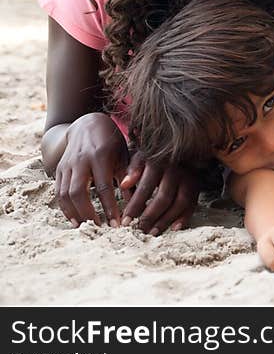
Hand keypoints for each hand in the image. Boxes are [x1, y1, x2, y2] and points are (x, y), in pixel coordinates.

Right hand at [55, 112, 127, 226]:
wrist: (86, 124)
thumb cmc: (111, 141)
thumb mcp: (124, 153)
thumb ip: (129, 174)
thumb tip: (135, 200)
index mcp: (100, 155)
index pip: (104, 186)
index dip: (110, 207)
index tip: (117, 223)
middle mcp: (80, 160)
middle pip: (78, 192)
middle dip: (88, 213)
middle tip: (100, 229)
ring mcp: (66, 165)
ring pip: (64, 194)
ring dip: (74, 214)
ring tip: (86, 228)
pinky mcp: (58, 170)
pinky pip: (58, 192)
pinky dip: (65, 208)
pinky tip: (75, 219)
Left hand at [119, 153, 199, 234]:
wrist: (181, 150)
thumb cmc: (155, 159)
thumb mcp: (142, 158)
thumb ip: (133, 170)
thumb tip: (124, 185)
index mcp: (159, 163)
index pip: (146, 188)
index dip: (135, 206)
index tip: (126, 221)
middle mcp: (176, 171)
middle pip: (164, 198)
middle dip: (150, 216)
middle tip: (140, 230)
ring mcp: (189, 179)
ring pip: (180, 203)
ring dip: (166, 220)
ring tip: (153, 232)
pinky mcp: (196, 187)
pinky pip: (193, 204)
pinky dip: (185, 218)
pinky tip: (175, 228)